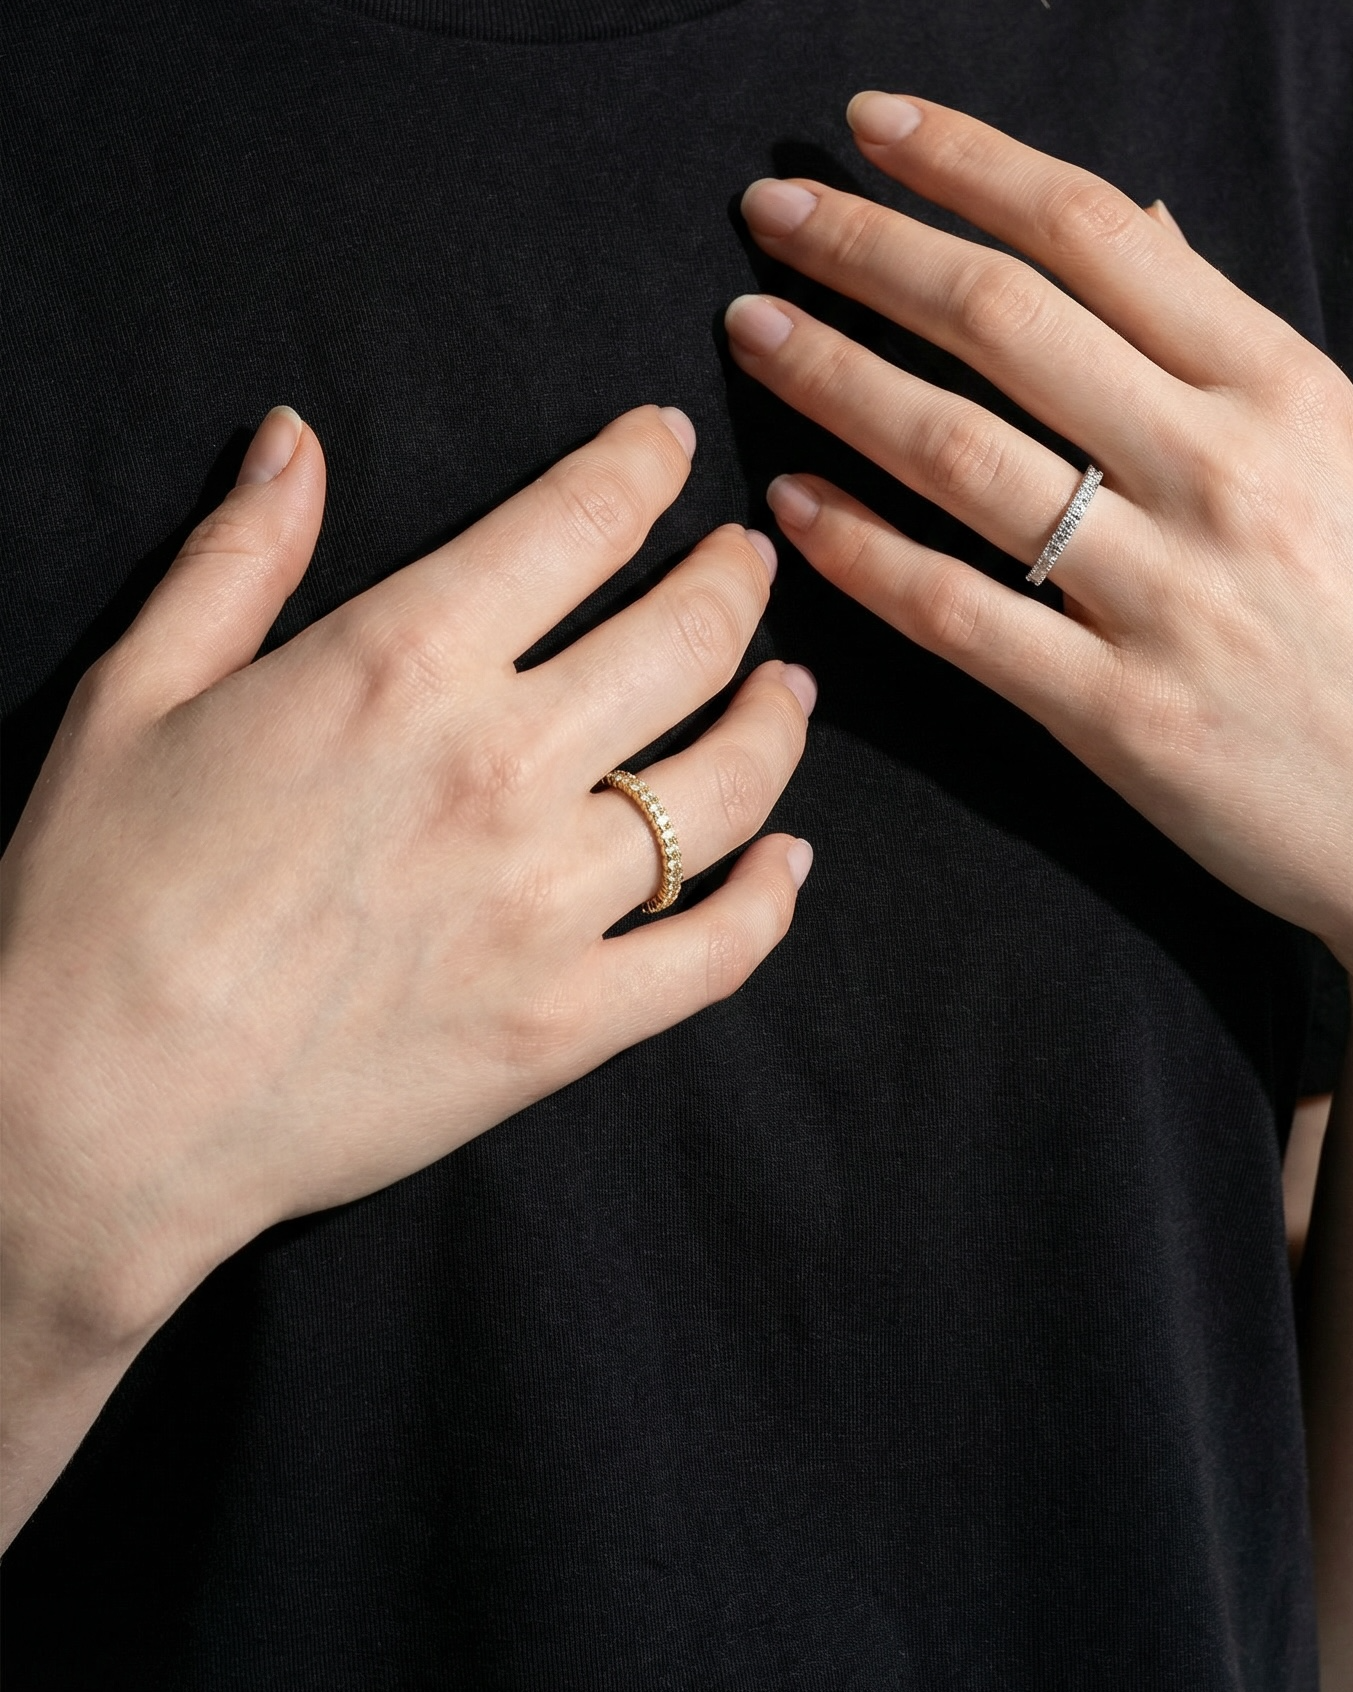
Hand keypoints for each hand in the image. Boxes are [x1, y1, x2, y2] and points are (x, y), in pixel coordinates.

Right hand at [1, 403, 814, 1365]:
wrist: (89, 1115)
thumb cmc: (94, 901)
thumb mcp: (136, 694)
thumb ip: (238, 556)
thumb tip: (297, 438)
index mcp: (402, 665)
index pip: (578, 523)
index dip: (642, 467)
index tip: (669, 448)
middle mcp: (503, 768)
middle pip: (688, 638)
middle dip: (736, 580)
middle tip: (750, 560)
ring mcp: (551, 904)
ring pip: (731, 785)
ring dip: (778, 721)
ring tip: (787, 690)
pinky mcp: (568, 1021)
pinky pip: (719, 949)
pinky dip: (771, 898)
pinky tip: (787, 859)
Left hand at [726, 94, 1352, 1002]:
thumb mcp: (1351, 465)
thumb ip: (1229, 353)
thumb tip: (1140, 227)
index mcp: (1290, 392)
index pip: (1098, 233)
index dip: (964, 166)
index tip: (870, 132)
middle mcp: (1228, 474)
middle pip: (1005, 321)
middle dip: (865, 250)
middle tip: (770, 211)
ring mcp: (1172, 599)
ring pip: (961, 454)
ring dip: (836, 378)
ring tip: (752, 334)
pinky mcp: (1122, 719)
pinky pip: (960, 614)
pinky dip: (863, 551)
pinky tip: (794, 506)